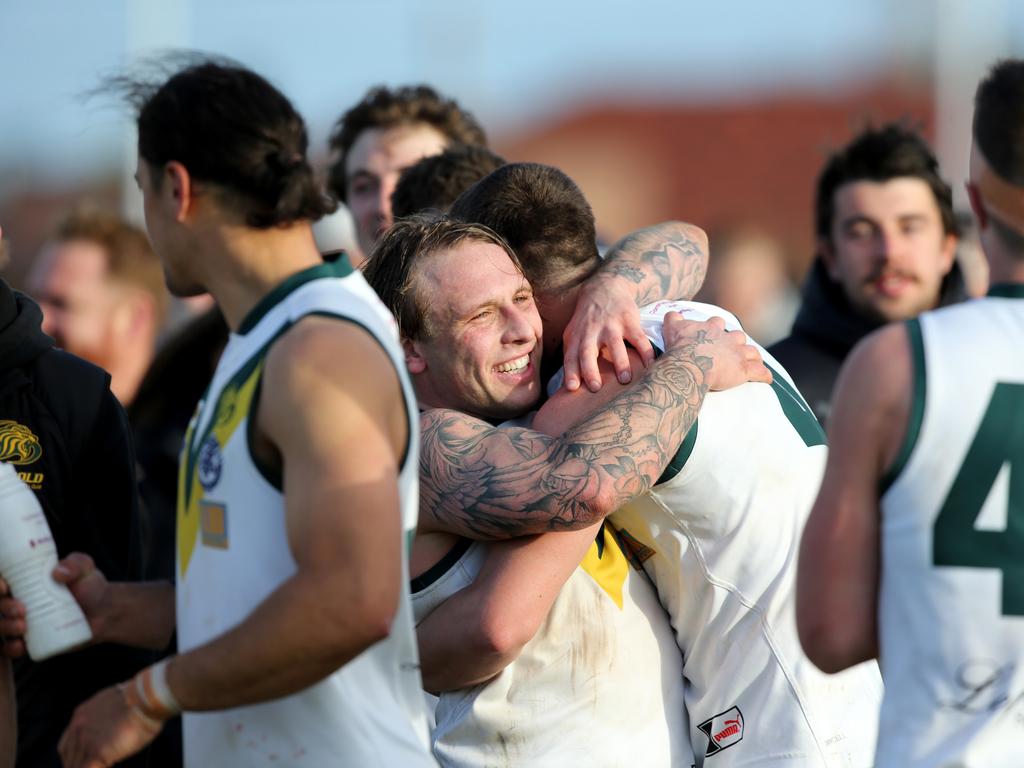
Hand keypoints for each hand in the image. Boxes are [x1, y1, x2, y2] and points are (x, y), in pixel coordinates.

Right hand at [0, 553, 109, 657]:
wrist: (105, 611)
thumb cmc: (90, 585)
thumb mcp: (85, 568)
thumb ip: (75, 563)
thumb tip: (58, 572)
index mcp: (26, 581)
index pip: (3, 582)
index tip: (5, 587)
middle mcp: (19, 601)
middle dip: (3, 607)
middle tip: (21, 609)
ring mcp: (24, 622)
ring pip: (2, 626)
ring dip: (5, 627)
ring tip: (23, 626)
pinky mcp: (32, 641)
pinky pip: (11, 648)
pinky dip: (10, 648)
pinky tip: (20, 646)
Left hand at [59, 685, 163, 767]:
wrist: (146, 699)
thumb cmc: (138, 699)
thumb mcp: (110, 701)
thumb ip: (102, 716)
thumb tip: (108, 727)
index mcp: (81, 714)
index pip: (67, 744)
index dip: (72, 755)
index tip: (80, 761)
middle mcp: (78, 728)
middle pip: (69, 757)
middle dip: (77, 765)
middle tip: (91, 765)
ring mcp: (86, 741)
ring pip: (76, 765)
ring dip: (86, 766)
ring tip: (101, 764)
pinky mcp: (98, 752)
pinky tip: (109, 765)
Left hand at [561, 276, 654, 392]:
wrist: (605, 288)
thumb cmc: (587, 321)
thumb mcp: (574, 334)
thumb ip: (572, 356)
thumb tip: (568, 388)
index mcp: (576, 336)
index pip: (570, 356)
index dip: (570, 372)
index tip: (571, 388)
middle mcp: (591, 331)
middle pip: (588, 351)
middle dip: (590, 369)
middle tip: (595, 388)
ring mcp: (611, 325)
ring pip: (615, 344)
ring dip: (620, 362)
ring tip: (624, 379)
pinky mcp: (629, 320)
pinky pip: (639, 338)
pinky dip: (646, 352)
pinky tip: (650, 365)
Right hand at [661, 313, 770, 390]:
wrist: (688, 364)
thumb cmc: (679, 348)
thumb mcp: (672, 328)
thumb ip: (673, 319)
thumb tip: (672, 315)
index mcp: (711, 328)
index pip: (717, 322)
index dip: (716, 328)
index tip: (713, 332)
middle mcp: (727, 338)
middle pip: (738, 336)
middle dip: (736, 342)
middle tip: (732, 351)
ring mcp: (738, 353)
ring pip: (752, 352)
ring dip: (752, 356)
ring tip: (752, 362)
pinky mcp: (744, 369)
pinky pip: (759, 371)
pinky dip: (764, 375)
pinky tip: (766, 378)